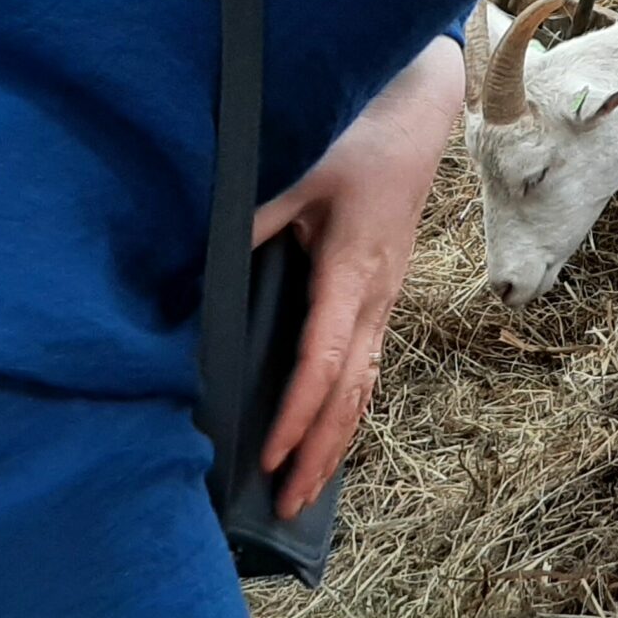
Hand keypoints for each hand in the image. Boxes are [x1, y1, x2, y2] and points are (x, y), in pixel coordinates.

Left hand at [249, 33, 463, 517]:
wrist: (418, 113)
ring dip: (337, 440)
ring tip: (305, 491)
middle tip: (286, 504)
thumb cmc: (356, 139)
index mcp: (354, 270)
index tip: (269, 454)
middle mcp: (378, 294)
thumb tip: (200, 268)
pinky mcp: (385, 293)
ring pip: (367, 385)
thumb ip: (250, 218)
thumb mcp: (298, 170)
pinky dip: (349, 410)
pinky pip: (370, 364)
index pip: (324, 359)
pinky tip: (329, 436)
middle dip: (320, 450)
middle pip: (353, 391)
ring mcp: (388, 296)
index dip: (296, 412)